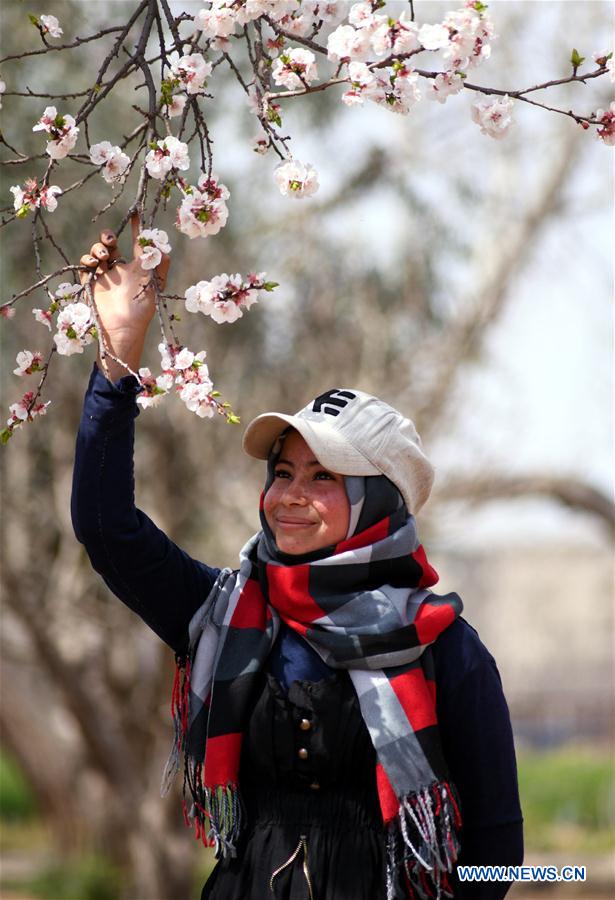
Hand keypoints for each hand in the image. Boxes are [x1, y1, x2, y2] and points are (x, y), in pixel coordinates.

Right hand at [78, 212, 170, 379]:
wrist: (123, 328)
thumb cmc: (143, 308)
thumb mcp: (156, 285)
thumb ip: (160, 264)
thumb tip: (161, 244)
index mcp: (136, 267)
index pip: (135, 243)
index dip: (136, 228)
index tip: (135, 212)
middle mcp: (120, 269)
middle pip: (110, 243)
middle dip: (107, 236)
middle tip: (110, 239)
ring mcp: (104, 275)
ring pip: (96, 251)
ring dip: (97, 248)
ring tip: (102, 257)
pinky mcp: (91, 283)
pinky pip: (85, 265)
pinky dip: (87, 260)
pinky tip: (94, 264)